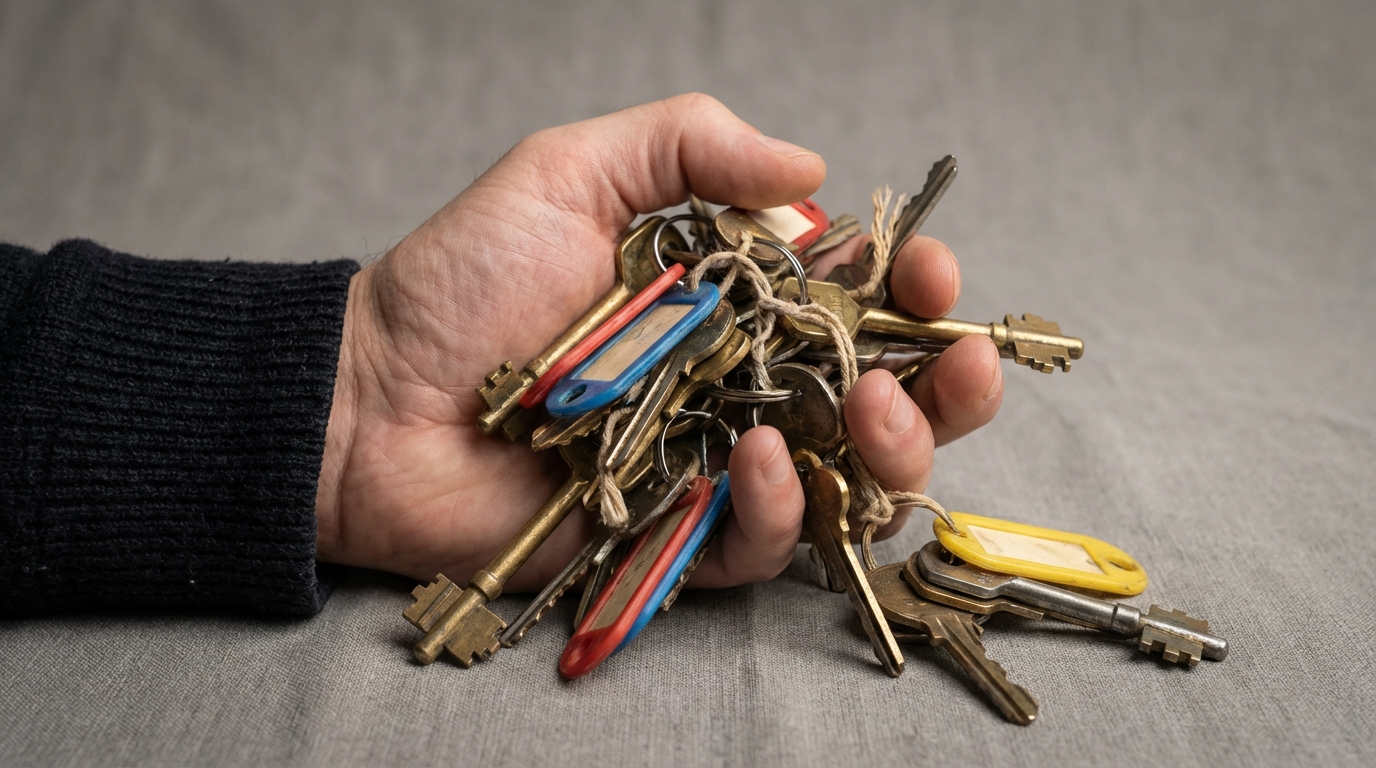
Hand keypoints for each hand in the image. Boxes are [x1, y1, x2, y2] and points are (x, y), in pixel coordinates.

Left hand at [313, 94, 1003, 590]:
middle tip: (951, 364)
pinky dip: (781, 506)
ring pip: (854, 486)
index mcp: (737, 302)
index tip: (931, 275)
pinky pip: (763, 543)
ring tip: (868, 410)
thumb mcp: (572, 171)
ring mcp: (714, 467)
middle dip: (945, 389)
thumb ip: (688, 144)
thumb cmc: (462, 281)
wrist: (370, 396)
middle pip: (890, 404)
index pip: (862, 303)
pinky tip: (760, 458)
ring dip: (893, 453)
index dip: (918, 291)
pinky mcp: (677, 538)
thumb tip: (814, 170)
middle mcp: (743, 386)